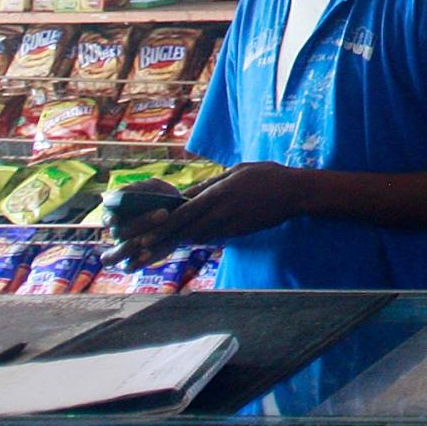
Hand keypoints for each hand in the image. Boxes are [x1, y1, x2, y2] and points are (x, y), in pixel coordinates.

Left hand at [104, 163, 306, 268]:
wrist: (295, 193)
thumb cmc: (267, 176)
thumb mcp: (236, 171)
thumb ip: (212, 183)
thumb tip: (190, 194)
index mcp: (216, 194)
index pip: (180, 213)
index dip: (158, 226)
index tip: (137, 237)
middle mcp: (218, 213)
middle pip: (180, 231)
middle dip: (154, 242)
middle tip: (131, 253)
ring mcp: (227, 226)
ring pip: (192, 237)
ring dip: (169, 244)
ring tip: (143, 254)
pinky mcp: (236, 233)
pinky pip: (209, 237)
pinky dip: (191, 241)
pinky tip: (177, 244)